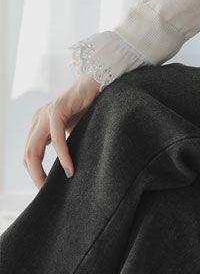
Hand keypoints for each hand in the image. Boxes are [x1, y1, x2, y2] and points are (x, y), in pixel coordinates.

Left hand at [24, 74, 100, 188]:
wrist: (99, 82)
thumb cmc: (88, 106)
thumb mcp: (72, 129)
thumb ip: (63, 142)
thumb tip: (64, 169)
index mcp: (39, 124)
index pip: (29, 153)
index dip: (34, 172)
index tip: (45, 187)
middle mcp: (38, 118)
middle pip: (27, 154)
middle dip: (34, 175)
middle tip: (46, 191)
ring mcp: (45, 114)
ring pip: (34, 148)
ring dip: (40, 170)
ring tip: (52, 184)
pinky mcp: (57, 109)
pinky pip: (55, 138)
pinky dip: (62, 155)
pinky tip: (69, 167)